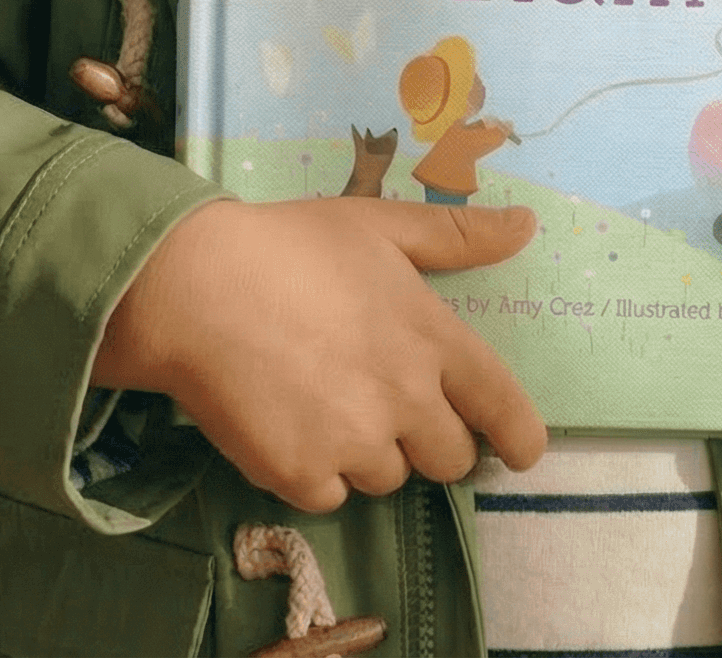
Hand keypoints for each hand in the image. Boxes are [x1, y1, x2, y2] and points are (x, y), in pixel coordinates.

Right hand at [94, 197, 547, 512]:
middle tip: (385, 407)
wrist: (193, 287)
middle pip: (450, 459)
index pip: (502, 407)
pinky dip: (314, 472)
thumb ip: (456, 235)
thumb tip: (528, 225)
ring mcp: (354, 444)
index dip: (519, 438)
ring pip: (387, 479)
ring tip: (320, 403)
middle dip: (429, 440)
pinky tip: (285, 425)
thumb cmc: (287, 246)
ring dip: (366, 454)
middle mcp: (406, 400)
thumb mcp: (377, 225)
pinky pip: (329, 495)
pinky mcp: (301, 476)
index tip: (518, 451)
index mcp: (433, 339)